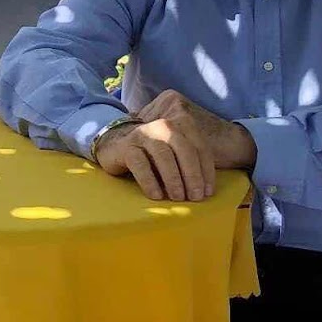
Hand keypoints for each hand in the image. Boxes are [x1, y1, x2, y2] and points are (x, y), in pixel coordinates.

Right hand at [94, 90, 254, 201]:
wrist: (114, 144)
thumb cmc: (151, 154)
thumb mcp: (174, 152)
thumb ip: (190, 160)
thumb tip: (206, 188)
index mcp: (180, 124)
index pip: (199, 148)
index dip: (206, 171)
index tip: (207, 192)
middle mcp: (163, 125)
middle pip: (184, 150)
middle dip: (192, 175)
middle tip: (195, 197)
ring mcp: (143, 134)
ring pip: (163, 156)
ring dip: (173, 179)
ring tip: (178, 198)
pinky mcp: (126, 146)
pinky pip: (140, 164)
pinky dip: (150, 182)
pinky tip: (157, 196)